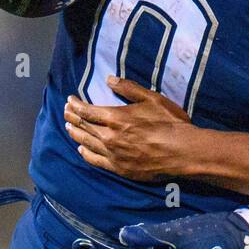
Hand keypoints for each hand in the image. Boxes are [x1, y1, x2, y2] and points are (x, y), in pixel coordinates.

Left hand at [66, 76, 194, 180]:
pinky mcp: (119, 168)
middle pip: (84, 126)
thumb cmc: (170, 122)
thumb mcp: (152, 99)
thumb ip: (129, 89)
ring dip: (76, 134)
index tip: (69, 100)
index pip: (88, 111)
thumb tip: (109, 80)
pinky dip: (86, 154)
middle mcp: (109, 136)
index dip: (76, 105)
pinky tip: (81, 150)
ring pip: (87, 143)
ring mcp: (113, 154)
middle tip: (66, 112)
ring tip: (69, 128)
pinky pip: (96, 160)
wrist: (182, 152)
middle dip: (73, 118)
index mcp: (116, 117)